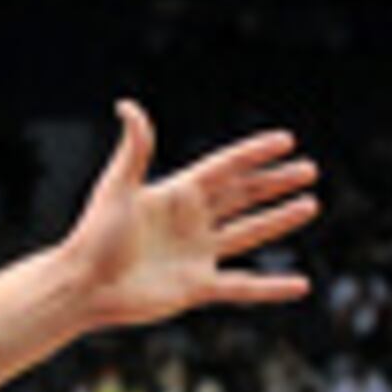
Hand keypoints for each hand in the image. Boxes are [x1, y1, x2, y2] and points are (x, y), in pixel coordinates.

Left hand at [54, 101, 318, 331]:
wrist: (82, 287)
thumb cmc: (94, 236)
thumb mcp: (116, 187)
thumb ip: (134, 149)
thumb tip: (128, 105)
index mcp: (175, 194)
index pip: (225, 168)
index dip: (255, 154)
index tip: (287, 139)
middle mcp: (190, 221)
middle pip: (243, 196)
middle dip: (275, 182)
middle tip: (309, 170)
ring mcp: (196, 254)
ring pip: (249, 233)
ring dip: (279, 220)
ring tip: (310, 205)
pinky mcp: (196, 287)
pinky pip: (243, 286)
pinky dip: (272, 287)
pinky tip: (301, 285)